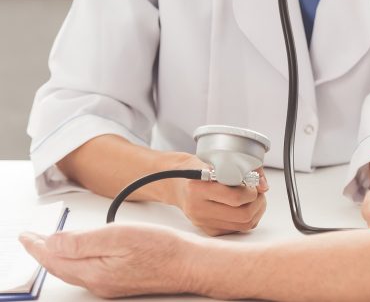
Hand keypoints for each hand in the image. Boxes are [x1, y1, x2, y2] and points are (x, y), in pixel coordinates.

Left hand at [19, 224, 195, 297]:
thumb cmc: (164, 249)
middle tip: (31, 240)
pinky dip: (76, 261)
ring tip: (49, 245)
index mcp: (94, 272)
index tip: (26, 236)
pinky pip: (88, 272)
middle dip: (43, 253)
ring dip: (58, 257)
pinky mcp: (121, 282)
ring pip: (73, 271)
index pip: (54, 259)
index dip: (37, 246)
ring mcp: (110, 284)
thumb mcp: (120, 236)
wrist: (192, 265)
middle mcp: (98, 283)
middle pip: (60, 268)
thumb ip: (83, 241)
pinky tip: (80, 253)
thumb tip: (53, 242)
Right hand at [170, 156, 268, 235]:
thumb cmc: (199, 168)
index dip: (251, 191)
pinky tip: (244, 207)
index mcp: (199, 188)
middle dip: (258, 203)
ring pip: (242, 225)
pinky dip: (246, 219)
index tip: (253, 183)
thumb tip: (264, 186)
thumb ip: (245, 167)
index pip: (235, 198)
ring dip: (256, 212)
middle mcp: (198, 208)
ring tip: (254, 199)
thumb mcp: (217, 159)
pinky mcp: (207, 230)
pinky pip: (236, 230)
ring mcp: (202, 222)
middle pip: (242, 215)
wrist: (176, 182)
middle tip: (257, 193)